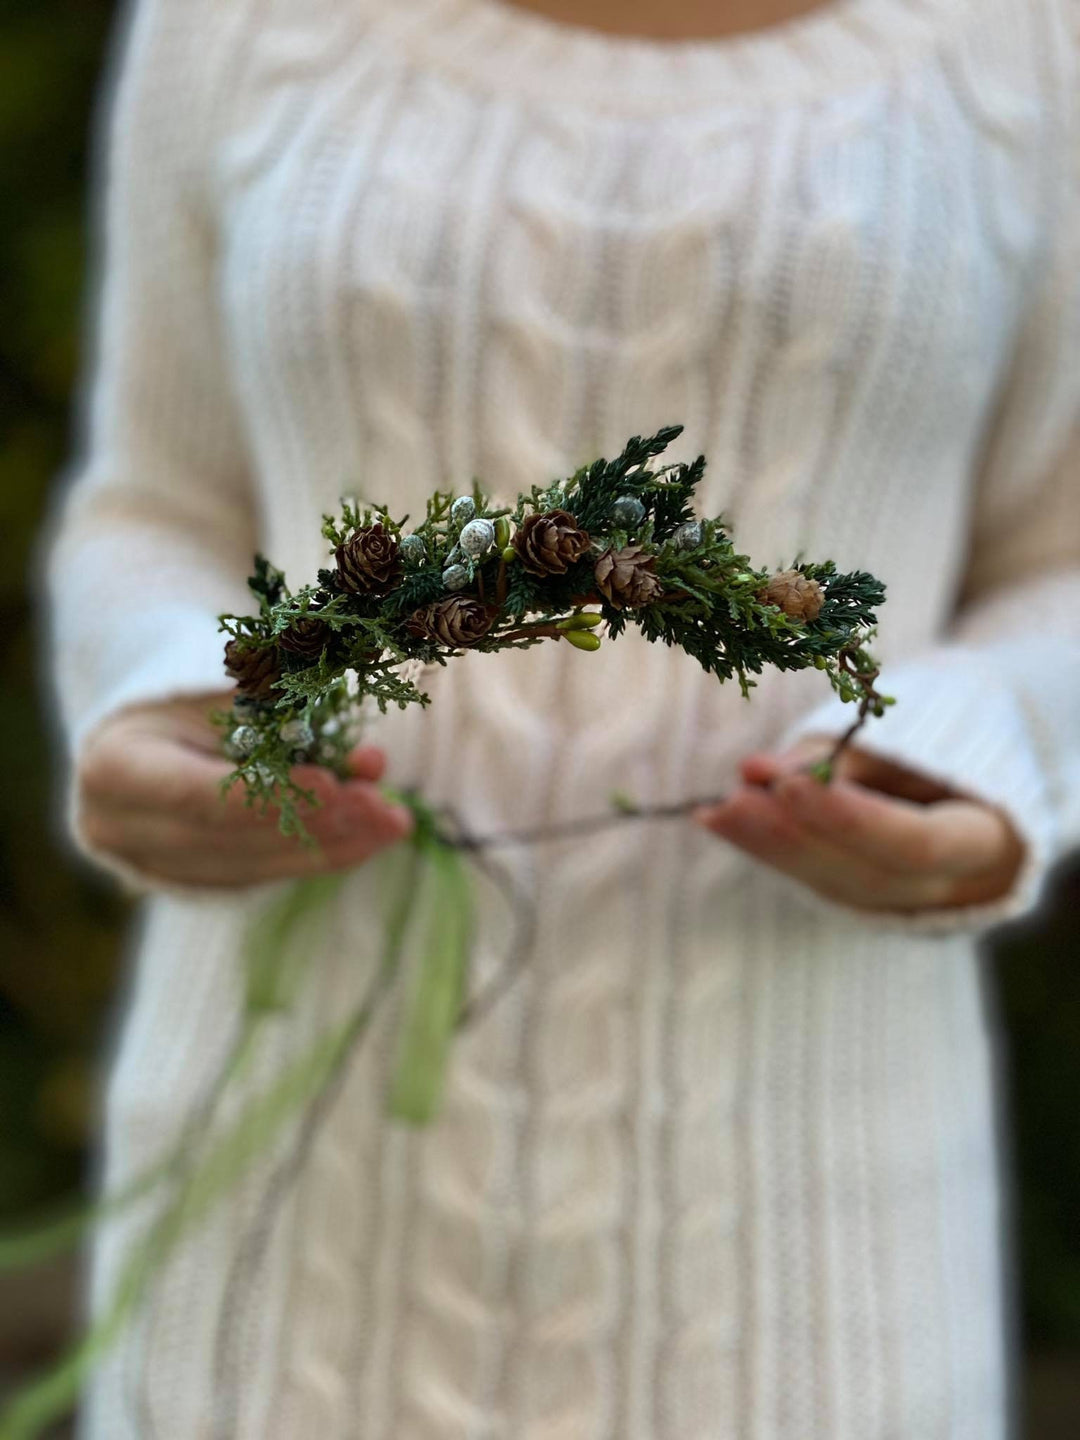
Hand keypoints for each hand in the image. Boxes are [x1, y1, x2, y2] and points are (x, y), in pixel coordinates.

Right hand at [76, 694, 412, 888]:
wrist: (142, 729)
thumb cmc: (189, 694)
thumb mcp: (226, 687)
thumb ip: (289, 721)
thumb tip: (368, 764)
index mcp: (116, 768)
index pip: (199, 796)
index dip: (272, 796)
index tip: (336, 785)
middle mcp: (121, 829)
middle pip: (233, 838)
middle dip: (318, 822)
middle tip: (385, 807)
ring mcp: (150, 865)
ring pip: (254, 868)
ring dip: (332, 845)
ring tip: (392, 822)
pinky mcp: (185, 883)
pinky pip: (260, 877)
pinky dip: (316, 857)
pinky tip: (367, 839)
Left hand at [695, 737, 1024, 913]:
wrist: (969, 791)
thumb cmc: (941, 749)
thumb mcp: (909, 739)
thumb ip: (838, 758)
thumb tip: (757, 771)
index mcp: (984, 842)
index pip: (915, 844)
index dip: (850, 819)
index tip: (791, 785)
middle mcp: (944, 888)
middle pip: (863, 872)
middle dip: (794, 833)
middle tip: (737, 797)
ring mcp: (900, 902)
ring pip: (829, 882)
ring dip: (765, 843)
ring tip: (716, 810)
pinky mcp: (858, 897)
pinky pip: (809, 875)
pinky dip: (761, 845)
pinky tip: (713, 819)